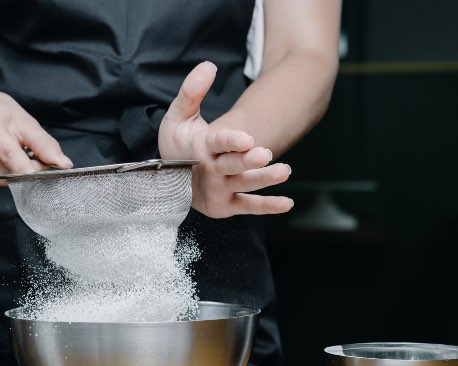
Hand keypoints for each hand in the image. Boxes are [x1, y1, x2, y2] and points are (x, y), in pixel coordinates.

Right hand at [0, 87, 72, 185]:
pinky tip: (2, 160)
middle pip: (8, 172)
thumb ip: (45, 145)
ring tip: (15, 155)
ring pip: (2, 181)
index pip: (9, 155)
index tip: (45, 175)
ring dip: (15, 174)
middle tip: (31, 156)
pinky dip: (4, 175)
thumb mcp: (26, 122)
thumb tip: (63, 164)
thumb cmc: (1, 114)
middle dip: (26, 170)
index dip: (30, 169)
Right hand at [158, 62, 293, 217]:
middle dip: (247, 161)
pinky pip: (248, 207)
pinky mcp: (226, 205)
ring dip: (263, 180)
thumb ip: (191, 91)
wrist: (170, 181)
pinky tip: (287, 203)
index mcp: (199, 148)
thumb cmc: (177, 146)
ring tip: (284, 171)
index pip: (216, 143)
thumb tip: (209, 66)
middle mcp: (209, 171)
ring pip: (243, 185)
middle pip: (231, 166)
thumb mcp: (178, 118)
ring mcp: (218, 190)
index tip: (247, 138)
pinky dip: (267, 206)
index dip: (231, 141)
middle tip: (265, 154)